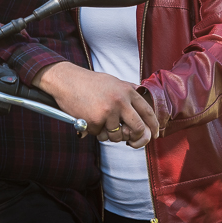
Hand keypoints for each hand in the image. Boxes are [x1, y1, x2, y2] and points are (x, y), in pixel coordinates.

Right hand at [34, 62, 158, 147]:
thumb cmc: (89, 82)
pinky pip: (100, 135)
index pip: (147, 111)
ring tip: (101, 123)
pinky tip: (89, 119)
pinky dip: (95, 132)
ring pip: (117, 137)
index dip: (153, 125)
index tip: (154, 134)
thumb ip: (128, 90)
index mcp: (127, 91)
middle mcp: (121, 101)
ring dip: (110, 136)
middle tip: (131, 141)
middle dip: (137, 138)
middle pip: (138, 128)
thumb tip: (143, 99)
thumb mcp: (114, 81)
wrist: (67, 80)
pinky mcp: (96, 121)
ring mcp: (108, 112)